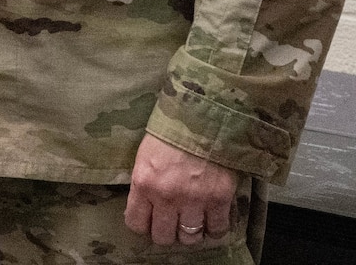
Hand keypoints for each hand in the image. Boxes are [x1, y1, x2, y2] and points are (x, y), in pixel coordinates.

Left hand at [124, 132, 237, 246]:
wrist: (204, 117)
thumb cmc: (170, 132)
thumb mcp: (145, 155)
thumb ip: (144, 183)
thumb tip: (145, 206)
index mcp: (144, 183)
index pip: (135, 223)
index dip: (142, 225)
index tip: (148, 221)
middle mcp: (167, 197)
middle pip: (163, 236)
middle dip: (166, 233)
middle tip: (171, 224)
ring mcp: (194, 200)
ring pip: (190, 238)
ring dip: (190, 233)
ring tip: (191, 222)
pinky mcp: (219, 200)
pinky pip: (217, 229)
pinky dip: (214, 229)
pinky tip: (211, 221)